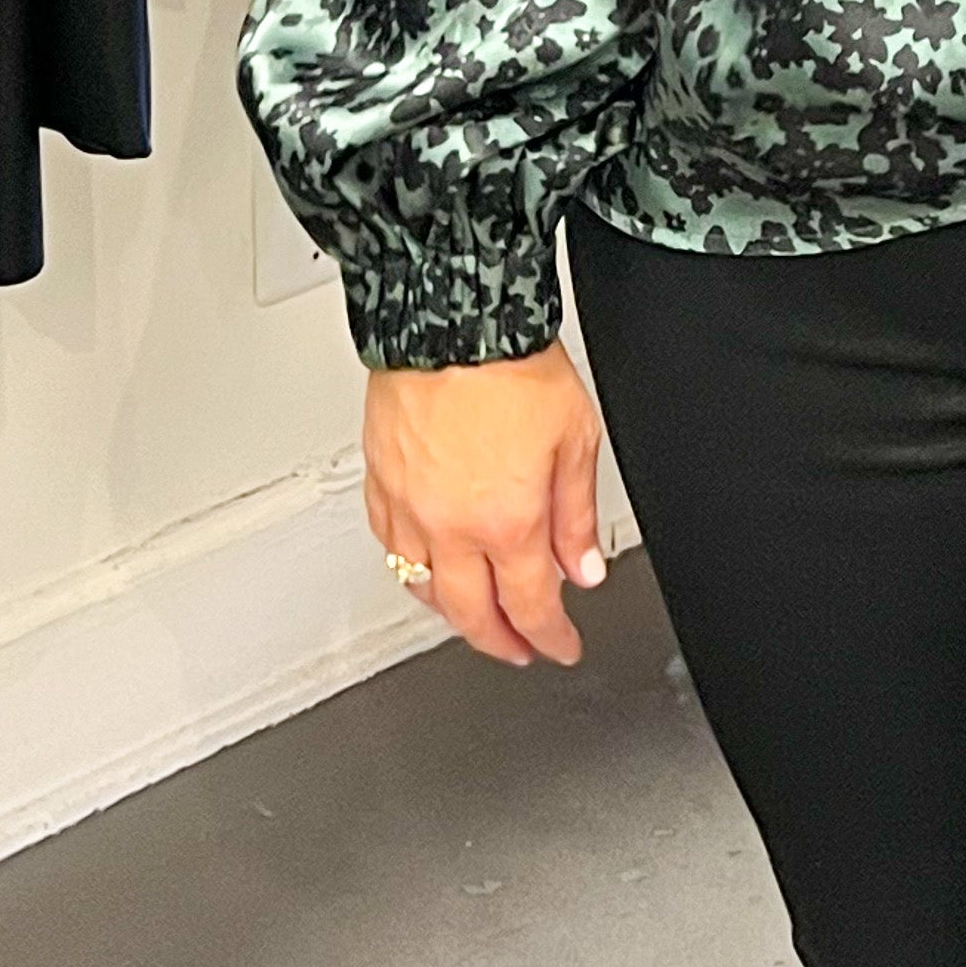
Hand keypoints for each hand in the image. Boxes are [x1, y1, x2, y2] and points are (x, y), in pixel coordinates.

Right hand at [362, 342, 606, 670]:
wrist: (452, 319)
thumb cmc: (513, 366)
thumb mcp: (575, 439)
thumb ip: (577, 515)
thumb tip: (586, 568)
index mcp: (508, 523)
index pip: (531, 608)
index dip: (551, 638)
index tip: (561, 646)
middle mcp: (451, 528)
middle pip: (471, 616)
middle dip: (500, 642)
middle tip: (519, 647)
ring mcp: (408, 510)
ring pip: (423, 590)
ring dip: (453, 612)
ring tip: (476, 614)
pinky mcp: (379, 484)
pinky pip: (389, 549)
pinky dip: (410, 569)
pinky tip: (425, 565)